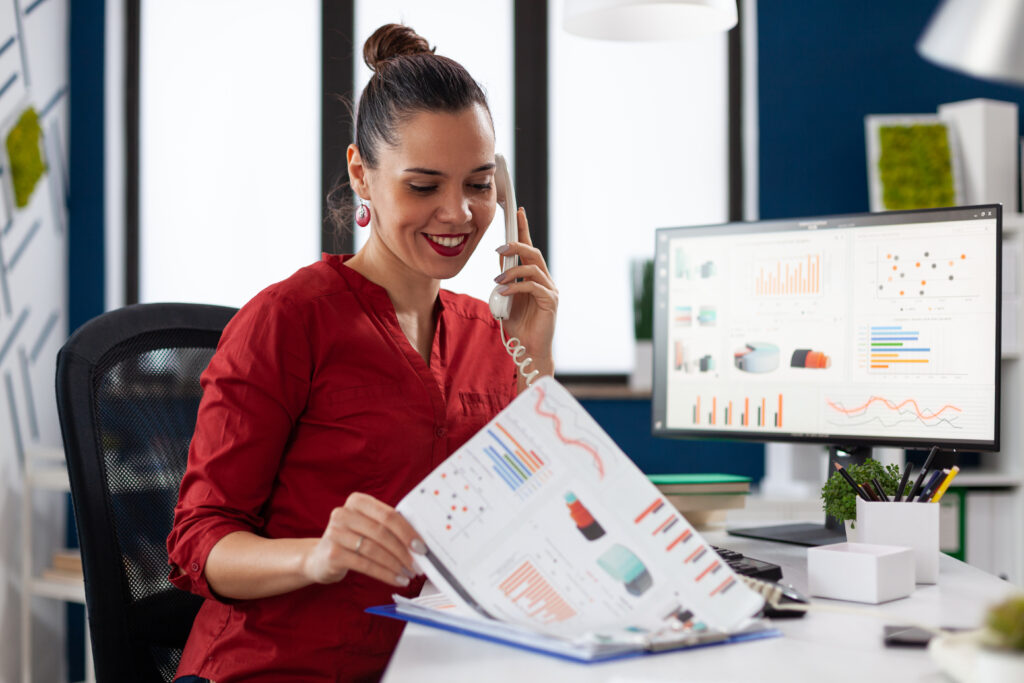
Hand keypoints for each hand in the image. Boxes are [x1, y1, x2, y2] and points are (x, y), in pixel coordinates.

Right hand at [303, 492, 425, 587]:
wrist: (319, 558)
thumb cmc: (351, 540)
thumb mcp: (367, 526)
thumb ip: (388, 527)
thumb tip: (419, 542)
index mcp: (357, 501)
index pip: (388, 515)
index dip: (407, 531)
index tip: (421, 546)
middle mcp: (343, 513)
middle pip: (382, 532)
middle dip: (404, 551)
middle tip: (417, 564)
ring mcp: (335, 533)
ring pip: (375, 550)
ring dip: (396, 564)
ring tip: (408, 574)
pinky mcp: (333, 553)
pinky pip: (366, 565)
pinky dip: (385, 574)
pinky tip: (396, 579)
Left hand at [494, 207, 557, 383]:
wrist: (527, 349)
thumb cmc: (518, 325)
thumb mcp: (506, 297)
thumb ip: (505, 278)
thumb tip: (500, 258)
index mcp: (535, 277)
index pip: (529, 248)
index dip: (524, 229)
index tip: (517, 212)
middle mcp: (545, 280)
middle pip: (533, 253)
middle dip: (516, 246)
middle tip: (499, 248)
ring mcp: (550, 290)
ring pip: (533, 268)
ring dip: (512, 270)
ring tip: (497, 279)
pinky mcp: (550, 302)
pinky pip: (533, 287)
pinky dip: (516, 287)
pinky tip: (503, 291)